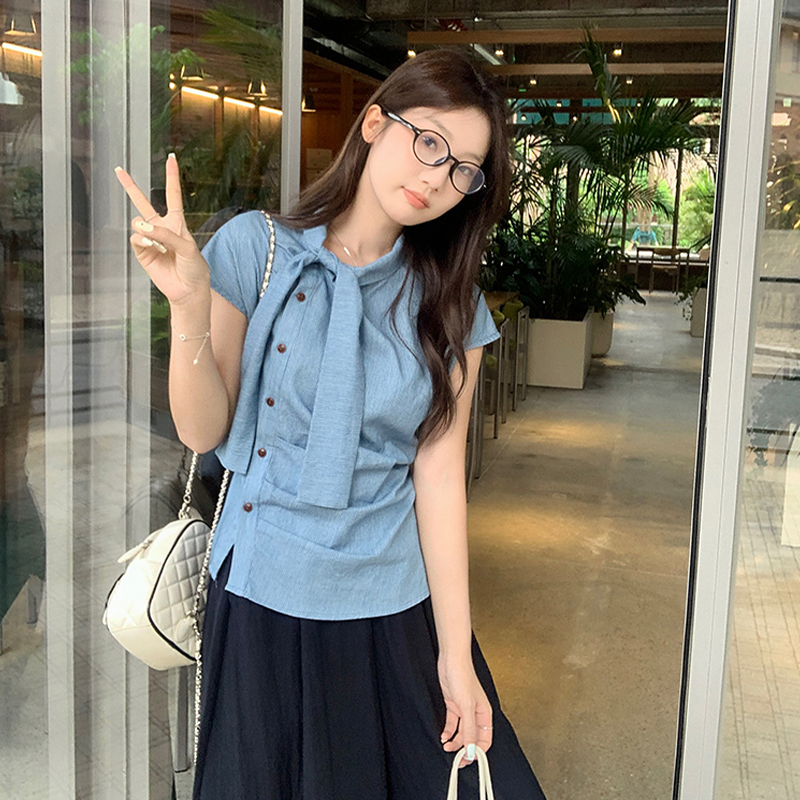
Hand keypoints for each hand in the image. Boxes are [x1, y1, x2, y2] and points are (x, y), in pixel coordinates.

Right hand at [114, 153, 209, 305]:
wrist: (188, 290)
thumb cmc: (194, 268)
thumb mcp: (187, 247)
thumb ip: (167, 234)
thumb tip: (142, 226)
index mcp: (177, 222)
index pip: (173, 195)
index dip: (172, 177)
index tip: (171, 158)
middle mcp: (161, 227)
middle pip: (143, 202)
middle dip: (130, 186)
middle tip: (118, 169)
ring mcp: (150, 239)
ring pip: (137, 221)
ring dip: (146, 229)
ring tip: (158, 243)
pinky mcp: (142, 251)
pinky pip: (135, 237)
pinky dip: (143, 240)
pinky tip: (153, 247)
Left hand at [438, 654, 492, 768]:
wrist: (451, 660)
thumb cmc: (463, 677)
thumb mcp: (466, 707)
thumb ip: (470, 730)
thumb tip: (472, 750)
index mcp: (485, 714)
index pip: (485, 739)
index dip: (478, 752)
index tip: (468, 761)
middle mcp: (475, 713)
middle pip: (472, 737)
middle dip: (465, 749)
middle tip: (456, 760)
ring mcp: (464, 709)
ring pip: (461, 732)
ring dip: (455, 742)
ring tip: (447, 748)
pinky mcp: (453, 705)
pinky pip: (452, 724)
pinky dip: (448, 732)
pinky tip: (443, 737)